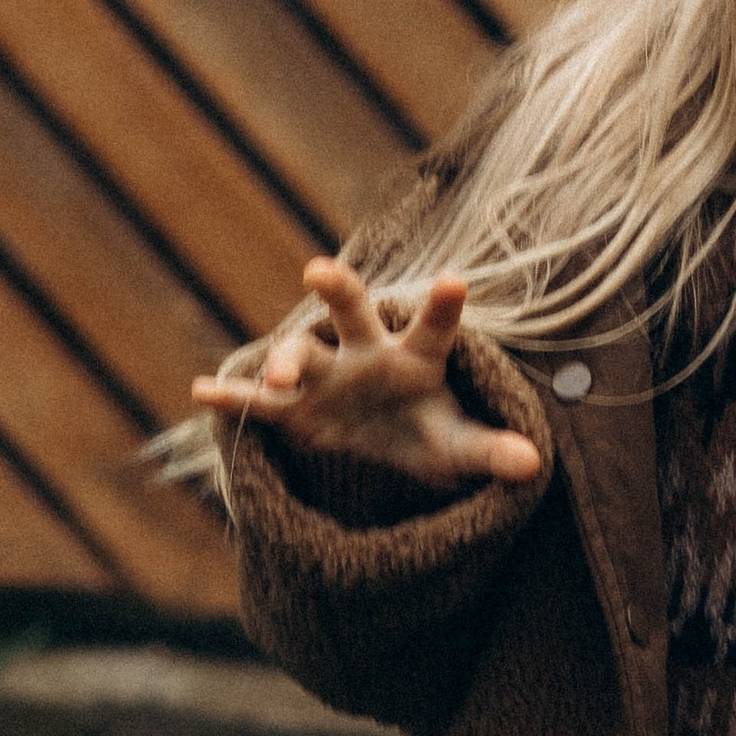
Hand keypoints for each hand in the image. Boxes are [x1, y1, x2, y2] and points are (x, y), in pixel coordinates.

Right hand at [190, 260, 543, 490]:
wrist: (380, 445)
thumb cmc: (427, 432)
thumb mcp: (460, 448)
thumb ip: (491, 451)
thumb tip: (533, 464)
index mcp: (416, 355)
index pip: (434, 327)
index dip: (443, 305)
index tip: (457, 280)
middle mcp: (365, 352)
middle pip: (350, 312)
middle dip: (337, 291)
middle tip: (319, 271)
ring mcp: (325, 376)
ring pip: (301, 356)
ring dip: (285, 362)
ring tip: (280, 380)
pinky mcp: (293, 409)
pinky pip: (259, 404)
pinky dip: (234, 399)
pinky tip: (202, 392)